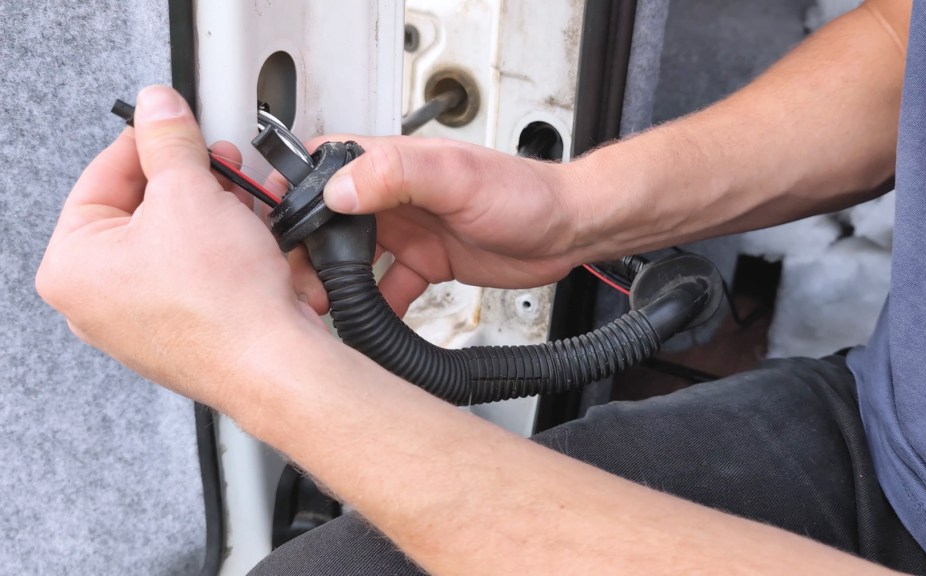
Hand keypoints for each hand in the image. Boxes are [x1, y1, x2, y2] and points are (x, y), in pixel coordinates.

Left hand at [36, 85, 322, 408]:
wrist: (275, 364)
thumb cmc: (222, 304)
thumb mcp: (190, 193)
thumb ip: (169, 140)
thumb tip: (157, 107)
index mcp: (72, 267)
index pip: (102, 176)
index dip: (149, 142)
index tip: (176, 123)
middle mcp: (98, 301)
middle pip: (143, 210)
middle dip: (193, 181)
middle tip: (220, 163)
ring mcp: (142, 321)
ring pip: (178, 241)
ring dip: (218, 212)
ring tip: (248, 199)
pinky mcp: (186, 332)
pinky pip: (201, 274)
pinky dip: (229, 250)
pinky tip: (256, 236)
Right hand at [289, 135, 584, 316]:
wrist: (568, 230)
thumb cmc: (523, 193)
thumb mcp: (456, 177)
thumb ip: (397, 176)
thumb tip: (340, 188)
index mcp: (391, 166)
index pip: (321, 168)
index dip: (290, 194)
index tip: (272, 227)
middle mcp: (393, 197)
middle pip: (328, 221)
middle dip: (306, 252)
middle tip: (298, 284)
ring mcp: (408, 231)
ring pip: (352, 258)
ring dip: (334, 282)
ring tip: (323, 307)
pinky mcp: (427, 262)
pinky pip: (388, 287)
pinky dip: (375, 306)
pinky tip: (370, 322)